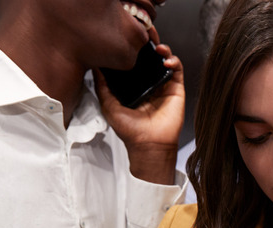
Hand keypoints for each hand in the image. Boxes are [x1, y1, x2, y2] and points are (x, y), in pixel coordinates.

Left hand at [93, 42, 183, 183]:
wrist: (148, 144)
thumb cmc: (129, 130)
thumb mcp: (109, 105)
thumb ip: (102, 86)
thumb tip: (95, 67)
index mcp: (135, 86)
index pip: (135, 64)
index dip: (133, 51)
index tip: (128, 41)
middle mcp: (150, 84)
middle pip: (150, 59)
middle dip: (148, 47)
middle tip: (144, 38)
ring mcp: (163, 86)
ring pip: (165, 60)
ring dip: (163, 50)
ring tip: (157, 47)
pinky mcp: (176, 89)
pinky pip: (177, 70)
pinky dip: (174, 60)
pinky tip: (166, 60)